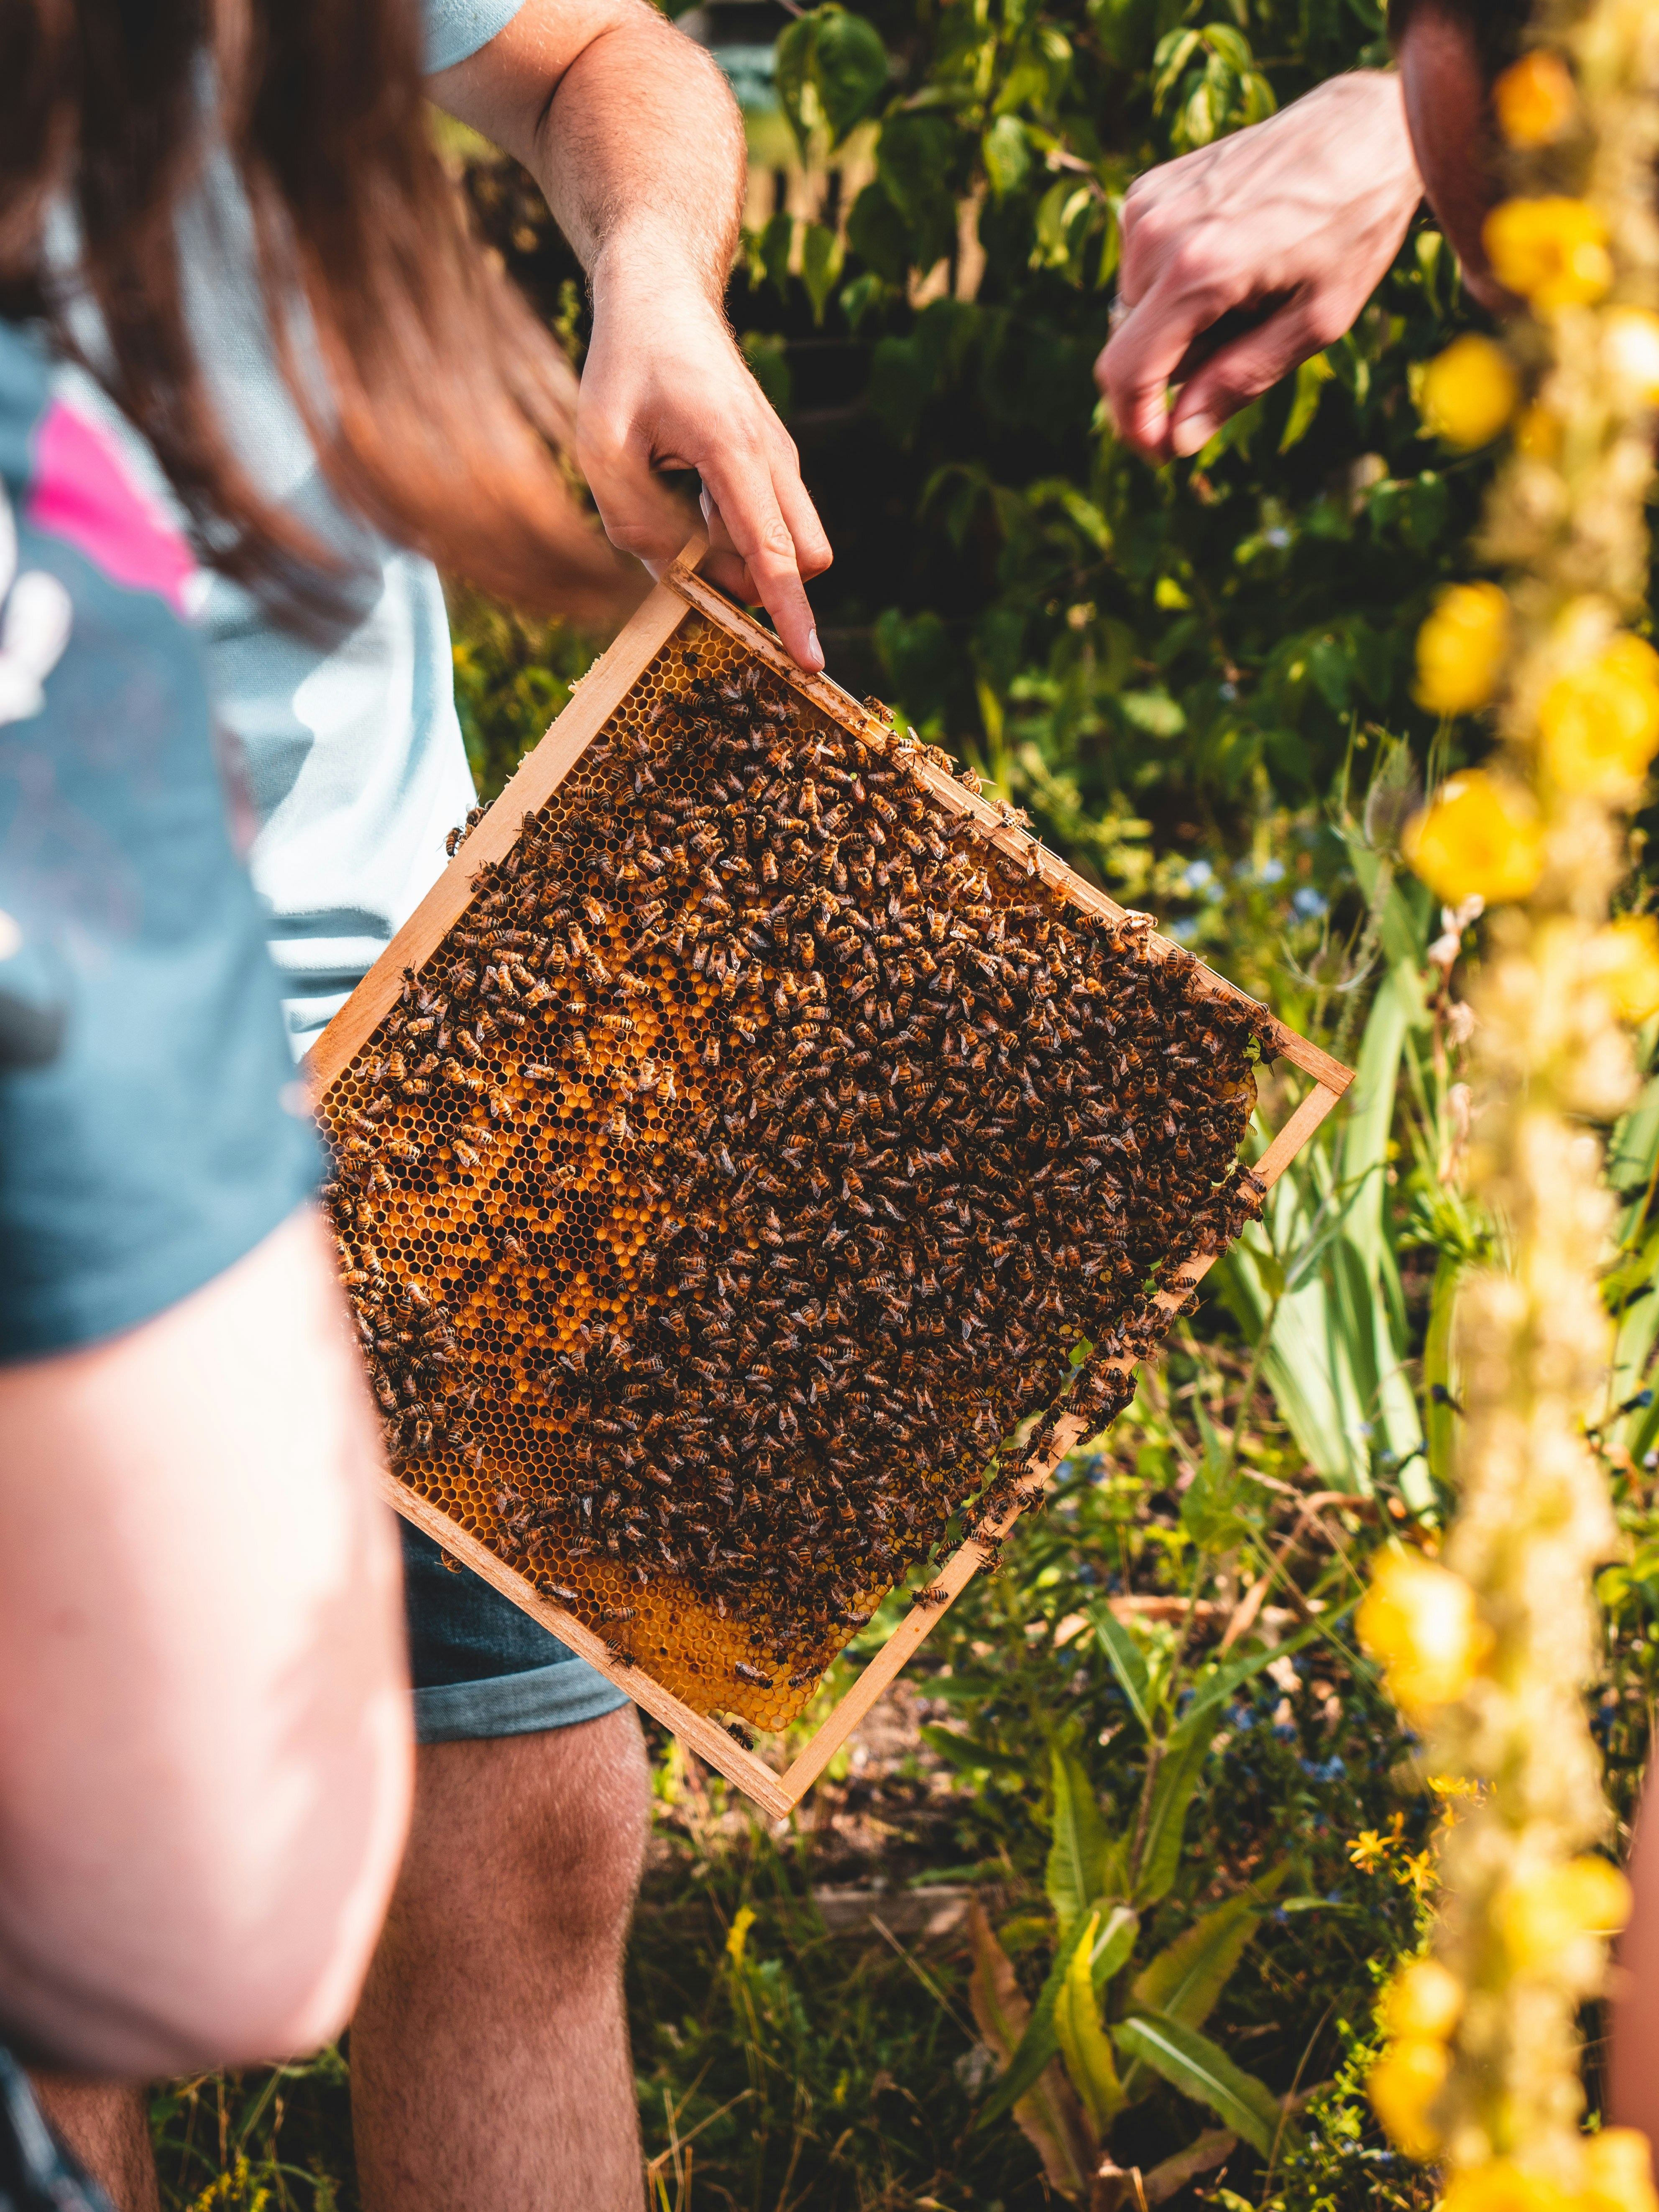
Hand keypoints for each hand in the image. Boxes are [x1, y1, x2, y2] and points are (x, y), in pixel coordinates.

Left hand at [577, 261, 832, 670]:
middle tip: (689, 560)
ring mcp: (778, 457)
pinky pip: (763, 518)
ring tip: (669, 496)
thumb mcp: (602, 447)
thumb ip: (634, 524)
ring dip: (735, 552)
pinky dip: (731, 530)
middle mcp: (773, 457)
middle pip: (803, 556)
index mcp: (735, 452)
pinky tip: (680, 486)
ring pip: (782, 540)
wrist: (661, 293)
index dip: (792, 614)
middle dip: (762, 585)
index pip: (777, 553)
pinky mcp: (770, 458)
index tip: (810, 664)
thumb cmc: (626, 365)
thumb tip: (679, 581)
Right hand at [1096, 71, 1422, 463]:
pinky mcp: (1148, 190)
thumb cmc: (1353, 227)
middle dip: (1175, 371)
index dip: (1137, 427)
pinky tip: (1231, 260)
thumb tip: (1180, 438)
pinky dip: (1177, 288)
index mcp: (1198, 269)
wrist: (1364, 130)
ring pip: (1136, 314)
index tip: (1164, 451)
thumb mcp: (1315, 322)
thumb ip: (1240, 382)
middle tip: (1249, 340)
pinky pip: (1142, 273)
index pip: (1126, 374)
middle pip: (1130, 349)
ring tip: (1248, 293)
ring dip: (1181, 327)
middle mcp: (1157, 233)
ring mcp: (1146, 205)